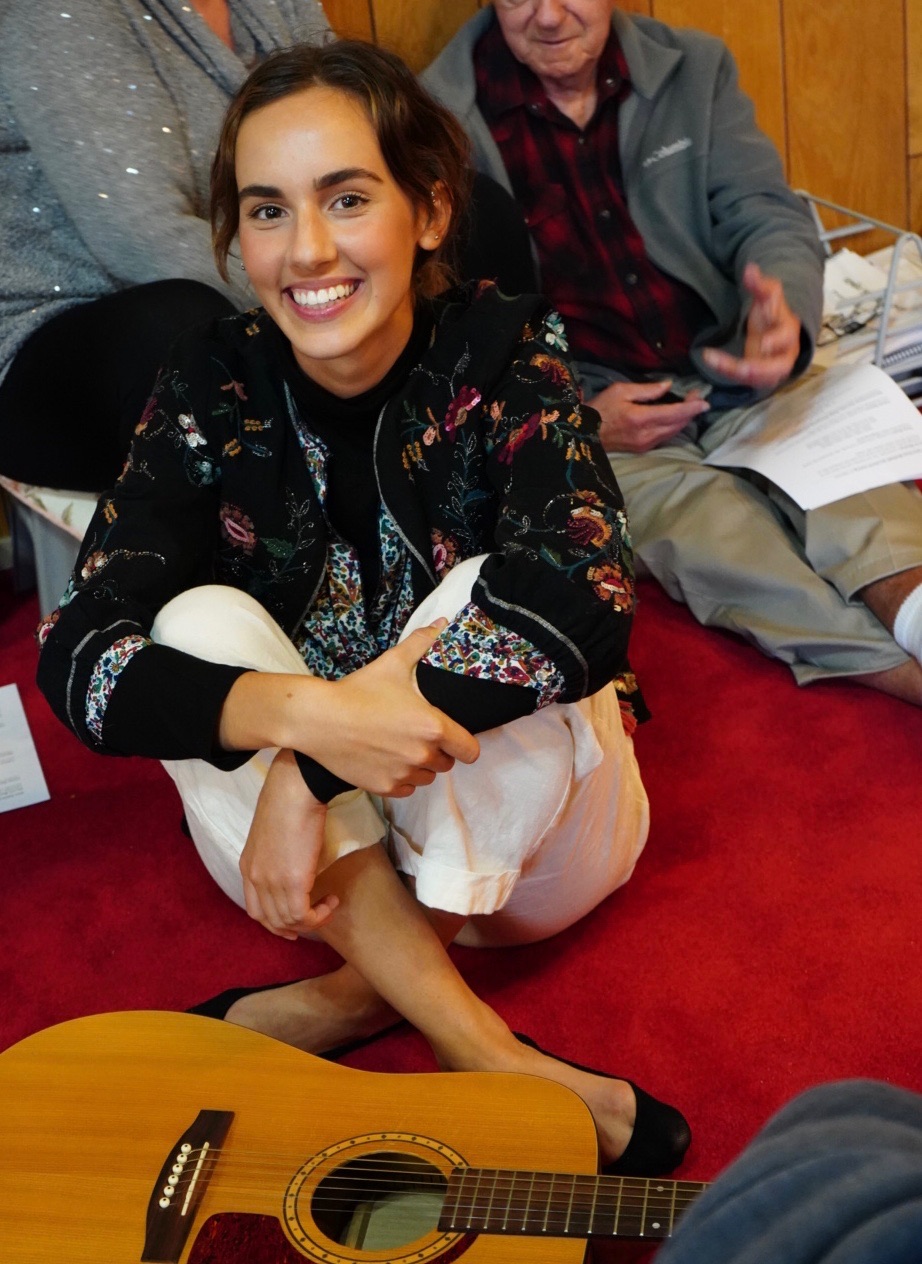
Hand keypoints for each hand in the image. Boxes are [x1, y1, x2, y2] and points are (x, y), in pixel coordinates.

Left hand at [239, 748, 337, 939]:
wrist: (295, 790)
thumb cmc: (289, 800)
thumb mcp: (273, 832)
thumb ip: (277, 854)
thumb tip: (296, 863)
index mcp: (248, 866)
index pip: (255, 909)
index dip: (273, 922)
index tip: (292, 923)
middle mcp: (256, 878)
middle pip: (270, 921)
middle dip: (291, 928)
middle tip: (313, 923)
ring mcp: (272, 882)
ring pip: (288, 921)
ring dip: (312, 920)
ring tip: (328, 905)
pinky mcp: (292, 882)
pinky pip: (304, 916)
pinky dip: (319, 917)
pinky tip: (332, 901)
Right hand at [313, 621, 479, 796]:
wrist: (319, 720)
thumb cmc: (357, 691)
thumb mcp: (392, 664)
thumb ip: (421, 643)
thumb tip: (443, 623)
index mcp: (433, 727)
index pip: (470, 750)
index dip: (465, 744)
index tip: (454, 737)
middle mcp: (422, 755)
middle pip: (447, 763)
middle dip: (438, 751)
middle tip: (417, 734)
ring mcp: (403, 774)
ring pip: (426, 777)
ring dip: (420, 766)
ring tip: (400, 746)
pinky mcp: (385, 788)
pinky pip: (406, 789)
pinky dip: (401, 778)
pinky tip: (386, 760)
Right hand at [593, 379, 708, 453]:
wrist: (584, 434)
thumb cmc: (599, 408)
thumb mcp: (620, 390)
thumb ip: (647, 390)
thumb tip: (668, 386)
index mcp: (641, 418)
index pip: (674, 413)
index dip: (692, 407)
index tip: (704, 401)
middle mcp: (647, 434)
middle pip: (678, 424)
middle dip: (691, 411)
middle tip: (696, 397)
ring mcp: (645, 444)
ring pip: (673, 432)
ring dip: (684, 419)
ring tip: (690, 405)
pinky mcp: (643, 449)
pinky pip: (665, 437)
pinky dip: (674, 426)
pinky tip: (676, 418)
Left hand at [702, 262, 800, 391]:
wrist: (775, 331)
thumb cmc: (772, 313)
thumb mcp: (767, 295)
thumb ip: (760, 284)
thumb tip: (750, 269)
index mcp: (788, 330)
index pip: (786, 336)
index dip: (776, 340)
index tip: (764, 343)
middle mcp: (784, 353)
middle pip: (779, 368)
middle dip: (761, 369)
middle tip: (743, 369)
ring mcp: (772, 368)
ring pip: (760, 378)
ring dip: (737, 372)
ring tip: (714, 361)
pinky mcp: (758, 377)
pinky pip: (744, 380)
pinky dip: (727, 371)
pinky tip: (709, 358)